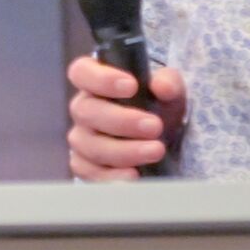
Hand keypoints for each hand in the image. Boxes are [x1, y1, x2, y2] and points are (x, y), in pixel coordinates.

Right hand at [67, 55, 187, 180]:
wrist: (161, 139)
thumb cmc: (157, 106)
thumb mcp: (168, 90)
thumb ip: (168, 83)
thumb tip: (162, 87)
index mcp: (94, 81)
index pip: (81, 72)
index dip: (101, 78)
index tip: (131, 86)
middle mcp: (83, 109)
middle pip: (86, 112)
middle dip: (121, 121)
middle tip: (154, 126)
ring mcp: (81, 139)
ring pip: (90, 145)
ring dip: (124, 151)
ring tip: (156, 151)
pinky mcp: (85, 167)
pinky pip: (90, 173)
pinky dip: (112, 176)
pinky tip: (135, 175)